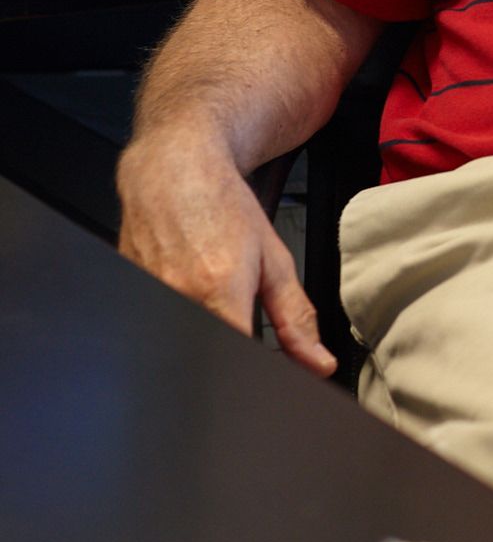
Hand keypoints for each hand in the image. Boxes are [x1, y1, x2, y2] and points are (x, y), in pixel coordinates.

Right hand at [116, 134, 336, 378]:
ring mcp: (146, 297)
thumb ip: (294, 317)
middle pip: (207, 354)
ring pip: (180, 339)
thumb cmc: (220, 203)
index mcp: (218, 292)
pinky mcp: (127, 292)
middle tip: (235, 313)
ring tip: (205, 288)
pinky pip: (155, 323)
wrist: (174, 167)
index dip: (257, 374)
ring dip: (201, 325)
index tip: (267, 366)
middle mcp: (177, 299)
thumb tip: (317, 361)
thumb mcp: (273, 259)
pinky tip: (182, 282)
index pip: (239, 362)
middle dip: (227, 346)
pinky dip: (175, 313)